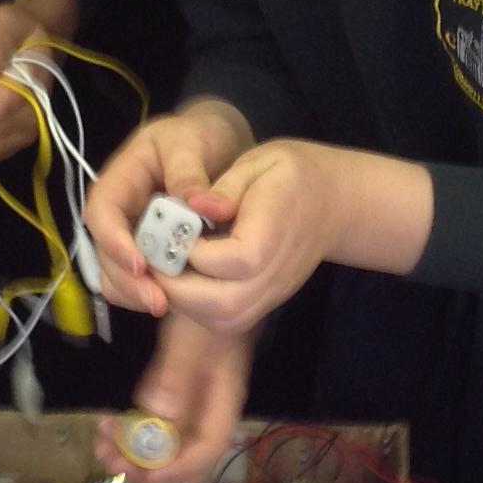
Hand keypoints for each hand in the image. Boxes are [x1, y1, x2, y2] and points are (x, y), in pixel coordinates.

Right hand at [83, 99, 252, 314]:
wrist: (214, 146)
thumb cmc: (197, 137)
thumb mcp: (191, 141)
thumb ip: (189, 170)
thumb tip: (196, 203)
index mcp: (119, 180)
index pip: (101, 213)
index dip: (114, 241)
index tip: (140, 264)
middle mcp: (118, 214)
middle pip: (104, 253)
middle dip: (127, 281)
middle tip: (159, 301)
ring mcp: (130, 237)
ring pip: (116, 275)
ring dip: (136, 295)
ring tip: (168, 306)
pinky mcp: (148, 255)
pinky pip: (137, 282)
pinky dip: (150, 294)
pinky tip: (176, 302)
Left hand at [94, 315, 251, 482]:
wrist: (207, 289)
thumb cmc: (204, 312)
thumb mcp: (189, 339)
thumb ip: (175, 375)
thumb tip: (156, 417)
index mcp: (221, 403)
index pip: (207, 453)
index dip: (174, 472)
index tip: (137, 471)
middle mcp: (208, 411)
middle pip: (183, 457)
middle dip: (144, 465)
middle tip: (107, 455)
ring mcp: (191, 404)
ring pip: (165, 444)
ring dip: (132, 450)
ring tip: (101, 439)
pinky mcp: (174, 394)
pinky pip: (154, 424)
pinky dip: (131, 430)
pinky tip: (110, 423)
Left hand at [157, 138, 343, 336]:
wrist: (331, 201)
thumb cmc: (291, 175)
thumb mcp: (260, 161)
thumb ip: (224, 187)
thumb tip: (194, 204)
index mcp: (273, 237)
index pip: (228, 261)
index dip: (191, 251)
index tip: (168, 229)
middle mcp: (274, 276)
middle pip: (223, 306)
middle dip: (177, 288)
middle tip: (151, 259)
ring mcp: (270, 295)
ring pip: (222, 321)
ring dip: (183, 302)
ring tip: (163, 269)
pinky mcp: (262, 303)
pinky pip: (226, 320)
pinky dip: (196, 307)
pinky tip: (183, 277)